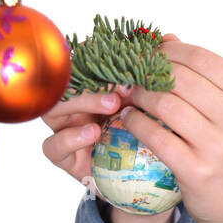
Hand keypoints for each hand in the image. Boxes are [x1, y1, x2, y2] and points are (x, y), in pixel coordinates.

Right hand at [41, 38, 175, 194]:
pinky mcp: (64, 158)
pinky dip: (71, 137)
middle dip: (92, 77)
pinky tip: (93, 132)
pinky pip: (53, 146)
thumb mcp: (152, 106)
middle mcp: (73, 105)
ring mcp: (65, 130)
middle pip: (65, 81)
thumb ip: (153, 75)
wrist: (143, 184)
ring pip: (54, 108)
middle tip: (122, 81)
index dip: (95, 53)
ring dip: (84, 101)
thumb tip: (170, 38)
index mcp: (90, 87)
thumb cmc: (145, 140)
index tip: (119, 48)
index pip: (81, 62)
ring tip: (113, 104)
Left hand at [111, 34, 222, 222]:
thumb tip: (169, 39)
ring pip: (163, 103)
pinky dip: (134, 122)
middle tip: (130, 76)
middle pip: (179, 77)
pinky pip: (154, 135)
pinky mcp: (197, 170)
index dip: (168, 51)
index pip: (201, 58)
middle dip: (147, 72)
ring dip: (137, 96)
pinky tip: (128, 120)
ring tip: (128, 97)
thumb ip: (211, 79)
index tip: (148, 56)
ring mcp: (219, 146)